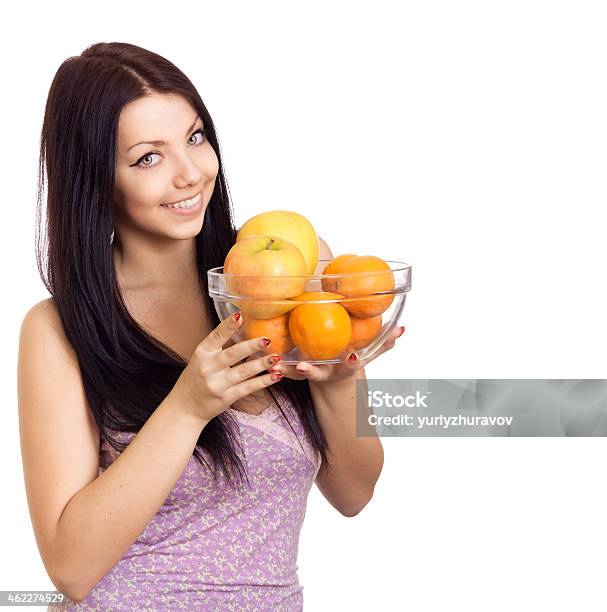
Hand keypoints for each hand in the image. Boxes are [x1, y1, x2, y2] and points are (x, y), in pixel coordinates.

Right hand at [172, 312, 283, 422]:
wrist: (186, 407)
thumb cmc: (196, 378)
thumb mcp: (201, 358)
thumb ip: (219, 346)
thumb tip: (244, 328)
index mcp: (202, 353)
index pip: (216, 336)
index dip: (228, 325)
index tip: (239, 315)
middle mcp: (208, 367)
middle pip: (232, 354)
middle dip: (251, 346)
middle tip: (267, 340)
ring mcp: (217, 384)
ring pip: (243, 372)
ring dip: (262, 364)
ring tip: (276, 357)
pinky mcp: (226, 397)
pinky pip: (248, 388)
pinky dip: (263, 381)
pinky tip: (275, 375)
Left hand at [264, 324, 405, 382]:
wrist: (334, 382)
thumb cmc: (348, 361)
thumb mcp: (367, 355)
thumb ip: (383, 344)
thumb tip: (402, 329)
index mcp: (345, 368)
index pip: (350, 365)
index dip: (351, 361)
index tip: (352, 356)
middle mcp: (327, 373)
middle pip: (317, 374)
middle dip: (311, 372)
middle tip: (301, 367)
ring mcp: (310, 374)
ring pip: (296, 375)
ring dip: (285, 371)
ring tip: (275, 365)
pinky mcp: (294, 372)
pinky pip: (282, 369)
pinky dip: (273, 365)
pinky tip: (261, 356)